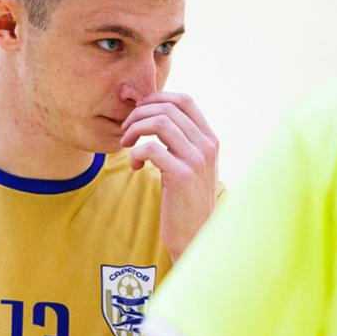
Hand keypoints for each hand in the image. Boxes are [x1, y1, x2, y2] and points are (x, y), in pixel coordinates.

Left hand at [120, 93, 218, 260]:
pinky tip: (136, 167)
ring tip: (127, 144)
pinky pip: (151, 149)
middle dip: (139, 113)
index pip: (185, 100)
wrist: (196, 237)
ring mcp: (197, 160)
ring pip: (160, 122)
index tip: (139, 113)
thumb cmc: (186, 202)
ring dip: (135, 129)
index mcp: (210, 139)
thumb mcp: (191, 166)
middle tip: (126, 130)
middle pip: (169, 107)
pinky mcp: (182, 176)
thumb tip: (157, 117)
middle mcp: (207, 146)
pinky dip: (136, 153)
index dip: (157, 98)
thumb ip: (182, 143)